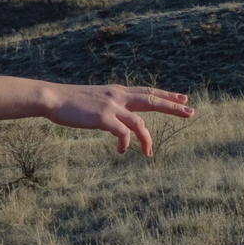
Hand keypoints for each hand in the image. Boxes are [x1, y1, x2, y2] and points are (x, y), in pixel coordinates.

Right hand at [43, 84, 190, 156]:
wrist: (52, 98)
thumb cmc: (68, 101)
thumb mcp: (93, 99)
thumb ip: (107, 105)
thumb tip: (115, 117)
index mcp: (116, 91)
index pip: (147, 92)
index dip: (166, 95)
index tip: (183, 98)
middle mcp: (118, 96)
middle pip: (152, 100)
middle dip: (173, 107)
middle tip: (191, 112)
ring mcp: (111, 106)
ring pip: (140, 123)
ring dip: (147, 140)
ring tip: (148, 153)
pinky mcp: (103, 118)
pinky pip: (123, 134)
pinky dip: (125, 144)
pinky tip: (121, 151)